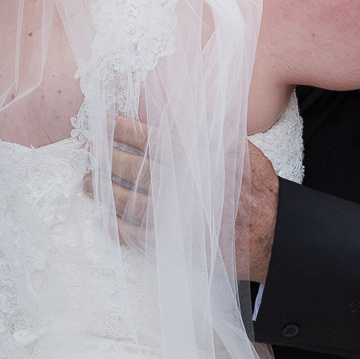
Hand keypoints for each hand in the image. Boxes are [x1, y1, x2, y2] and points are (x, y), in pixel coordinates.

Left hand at [78, 115, 277, 278]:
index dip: (126, 131)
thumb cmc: (257, 189)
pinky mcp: (177, 244)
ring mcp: (179, 218)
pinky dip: (119, 228)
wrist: (274, 234)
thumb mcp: (242, 151)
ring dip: (105, 192)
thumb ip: (212, 134)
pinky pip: (140, 236)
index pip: (153, 141)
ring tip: (85, 184)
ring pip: (132, 202)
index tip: (105, 124)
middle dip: (106, 158)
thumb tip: (185, 114)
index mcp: (199, 160)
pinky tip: (105, 220)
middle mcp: (185, 187)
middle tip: (86, 152)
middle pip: (136, 169)